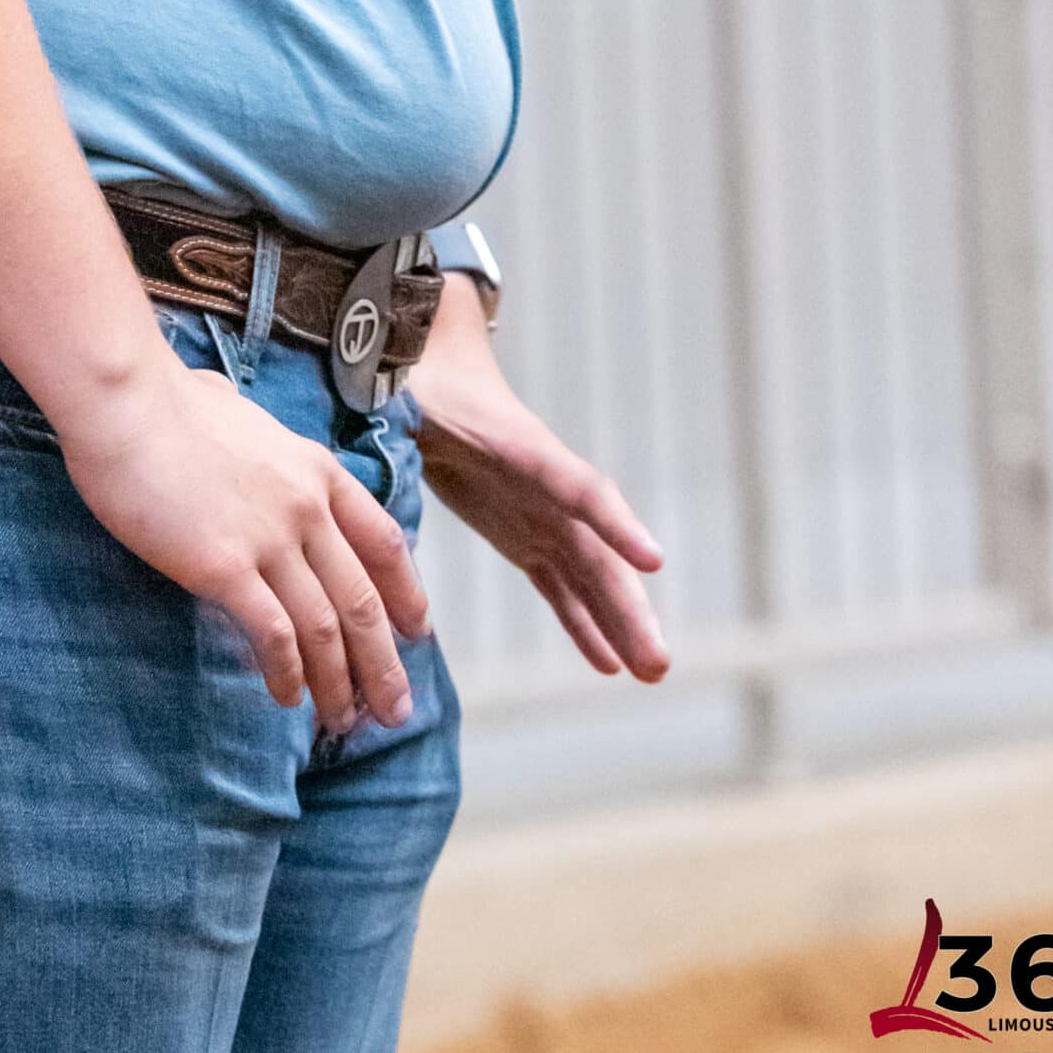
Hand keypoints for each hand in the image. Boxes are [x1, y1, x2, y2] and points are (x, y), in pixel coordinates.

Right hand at [57, 352, 429, 734]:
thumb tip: (236, 427)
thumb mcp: (238, 411)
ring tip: (341, 722)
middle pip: (362, 599)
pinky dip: (287, 674)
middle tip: (395, 709)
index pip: (382, 540)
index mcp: (315, 469)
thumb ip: (255, 441)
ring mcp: (270, 539)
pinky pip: (273, 634)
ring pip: (326, 627)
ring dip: (339, 683)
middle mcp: (307, 507)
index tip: (417, 630)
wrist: (125, 401)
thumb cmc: (165, 401)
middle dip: (384, 663)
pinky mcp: (225, 567)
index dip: (406, 591)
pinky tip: (287, 698)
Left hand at [408, 280, 671, 682]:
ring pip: (592, 579)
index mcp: (526, 450)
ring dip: (620, 626)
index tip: (653, 559)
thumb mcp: (414, 396)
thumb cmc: (426, 386)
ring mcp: (544, 516)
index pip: (578, 486)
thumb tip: (394, 415)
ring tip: (651, 674)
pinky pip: (563, 589)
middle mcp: (550, 488)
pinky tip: (609, 666)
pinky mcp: (526, 538)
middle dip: (629, 606)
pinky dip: (586, 626)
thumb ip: (409, 411)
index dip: (615, 522)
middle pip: (599, 552)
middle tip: (659, 660)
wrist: (440, 377)